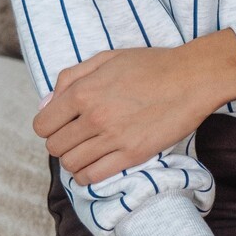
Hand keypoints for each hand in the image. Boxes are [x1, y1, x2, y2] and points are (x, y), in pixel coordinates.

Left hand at [35, 32, 235, 183]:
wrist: (192, 79)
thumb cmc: (150, 65)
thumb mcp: (105, 59)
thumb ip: (70, 78)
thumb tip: (46, 105)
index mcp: (83, 92)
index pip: (43, 125)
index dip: (48, 127)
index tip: (61, 126)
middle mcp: (94, 117)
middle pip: (55, 147)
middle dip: (60, 145)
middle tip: (75, 140)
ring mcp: (114, 138)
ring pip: (71, 164)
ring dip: (73, 161)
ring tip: (85, 154)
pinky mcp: (133, 155)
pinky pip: (95, 176)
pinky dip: (88, 176)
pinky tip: (93, 168)